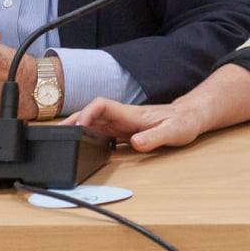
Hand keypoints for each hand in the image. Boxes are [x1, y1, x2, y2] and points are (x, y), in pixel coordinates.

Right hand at [67, 98, 210, 151]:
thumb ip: (154, 138)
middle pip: (92, 113)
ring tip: (62, 140)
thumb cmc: (184, 123)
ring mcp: (123, 123)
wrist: (191, 118)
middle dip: (74, 120)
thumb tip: (135, 143)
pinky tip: (82, 145)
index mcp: (131, 114)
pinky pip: (102, 131)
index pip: (102, 105)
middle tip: (57, 135)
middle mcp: (124, 117)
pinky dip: (89, 136)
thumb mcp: (173, 132)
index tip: (77, 126)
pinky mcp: (125, 131)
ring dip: (78, 128)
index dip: (87, 113)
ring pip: (94, 122)